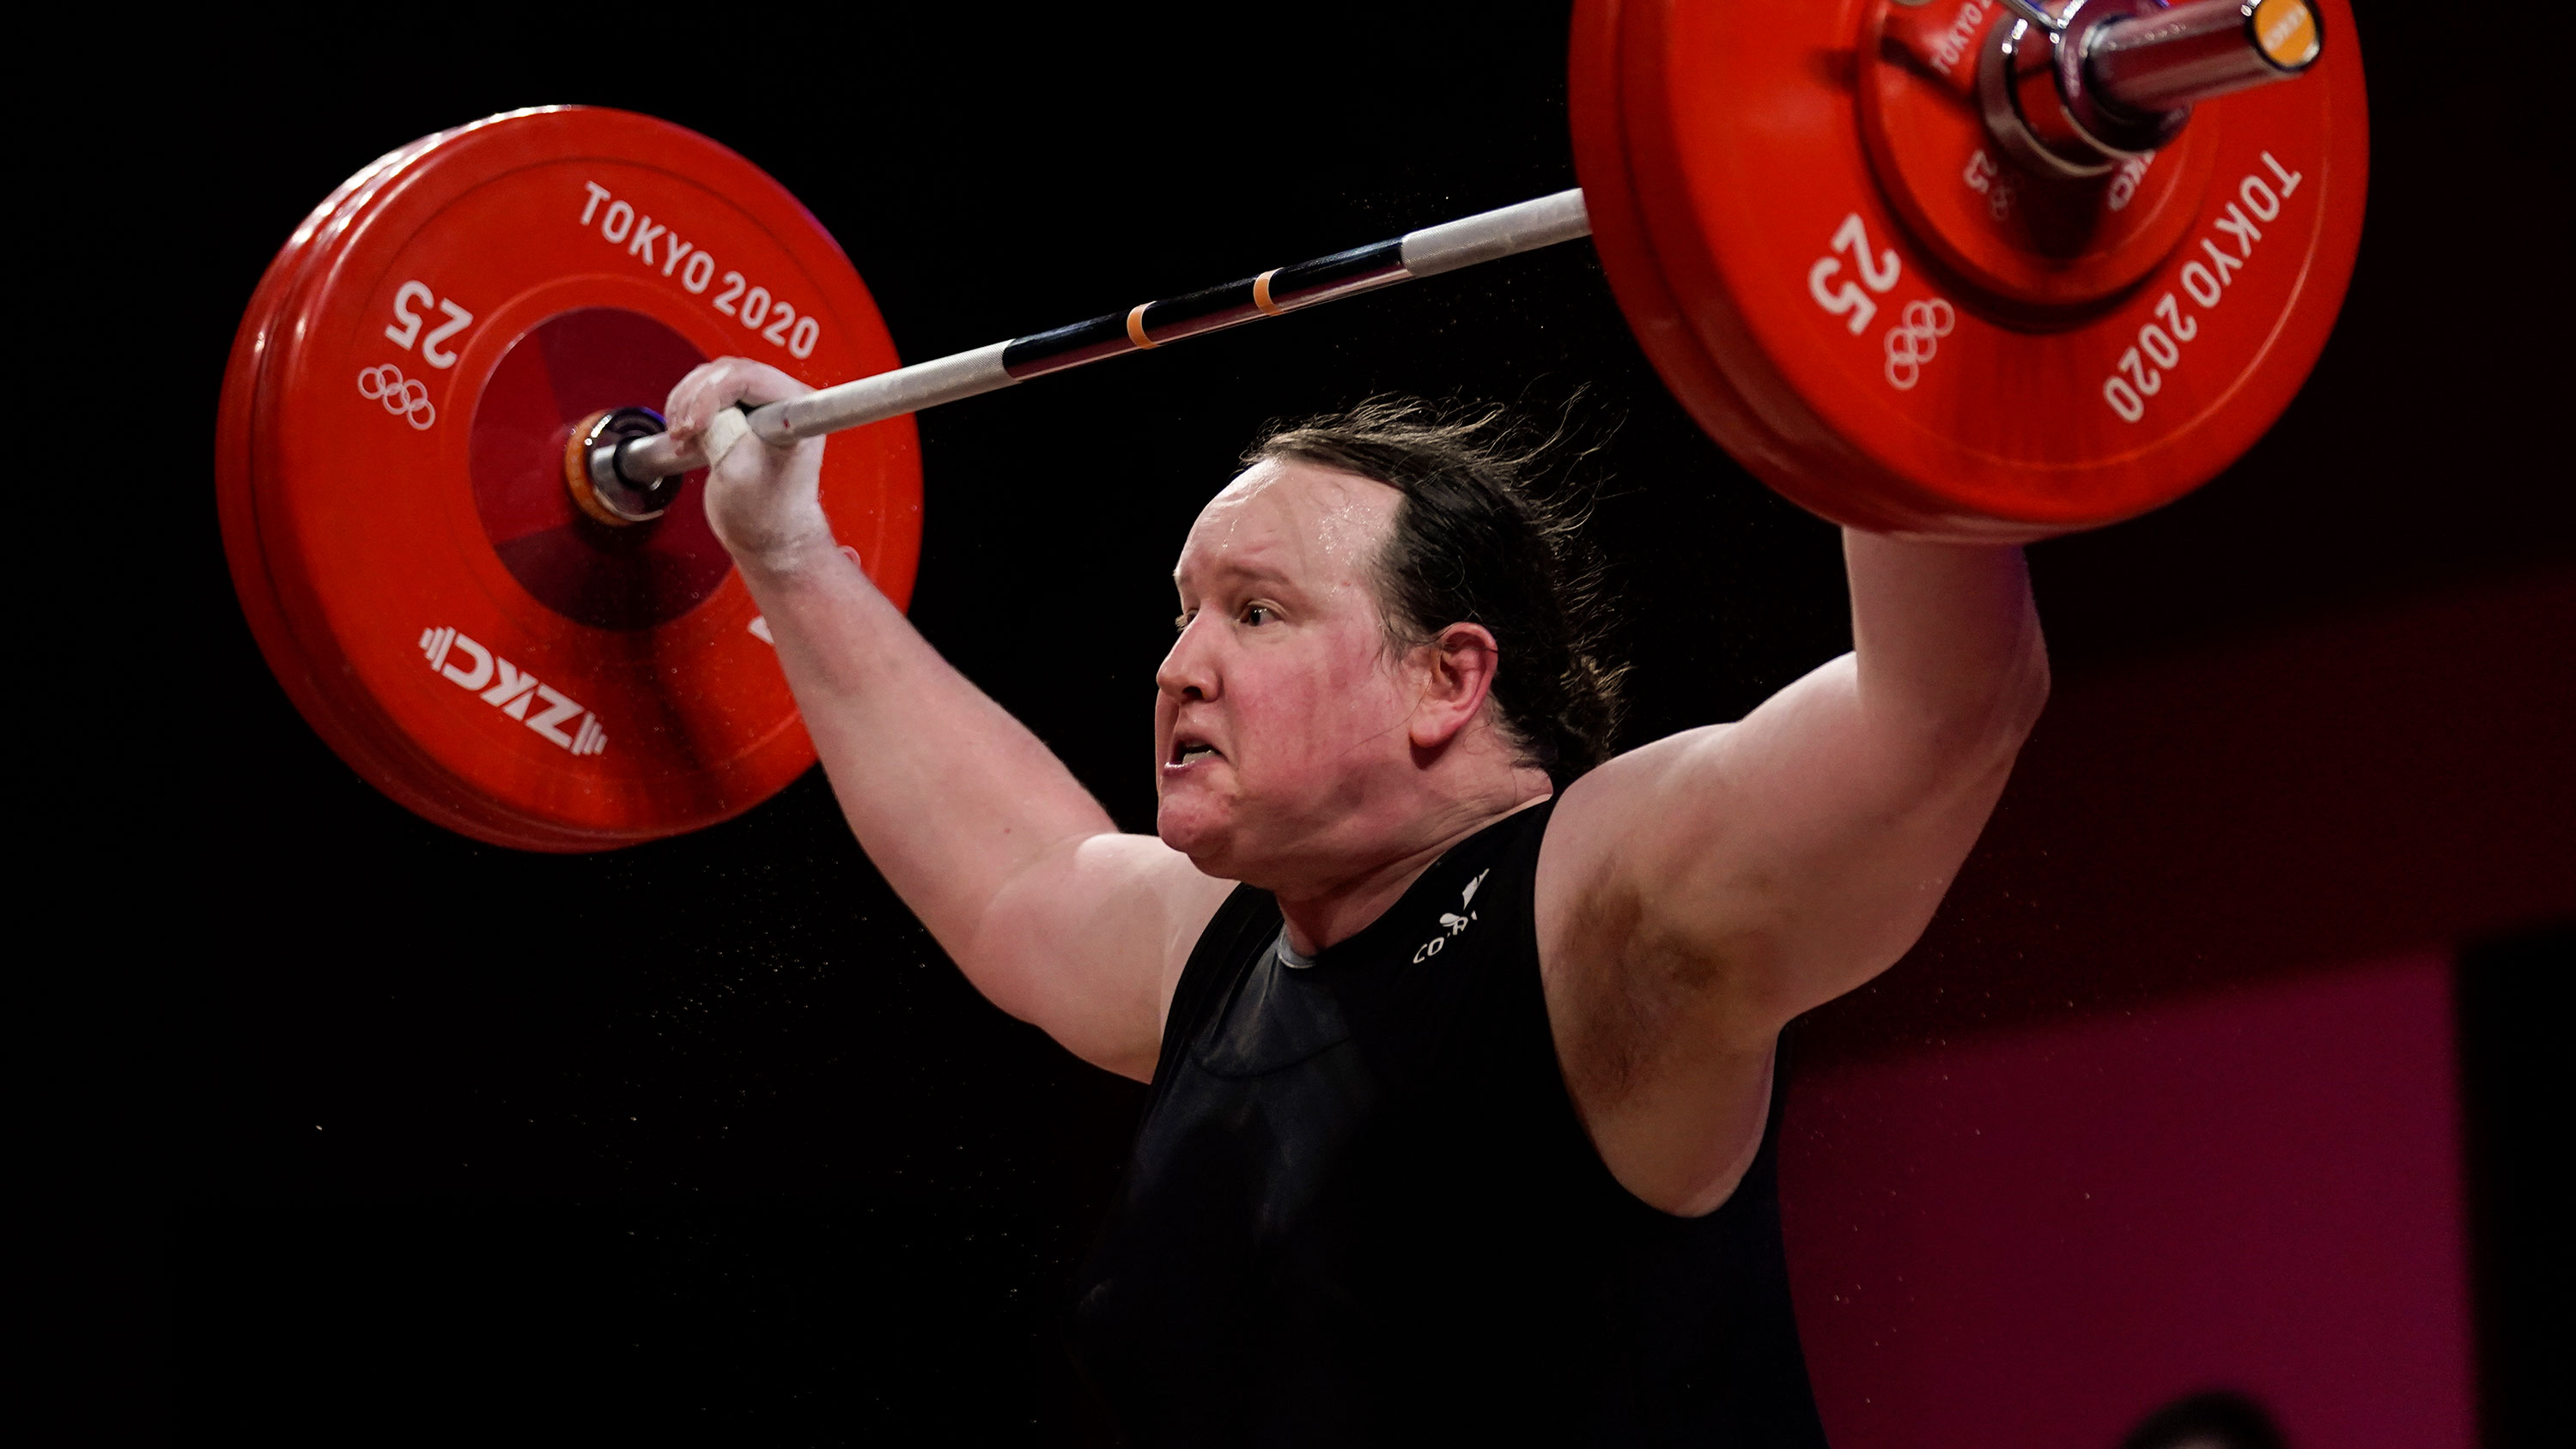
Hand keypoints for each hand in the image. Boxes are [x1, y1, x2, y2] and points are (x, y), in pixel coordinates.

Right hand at [665, 357, 832, 572]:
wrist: (770, 536)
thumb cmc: (768, 514)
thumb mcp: (737, 472)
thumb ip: (721, 431)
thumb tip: (702, 407)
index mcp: (798, 413)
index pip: (747, 377)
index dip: (712, 395)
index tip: (696, 426)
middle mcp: (786, 402)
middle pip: (728, 372)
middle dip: (695, 399)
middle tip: (682, 432)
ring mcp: (765, 406)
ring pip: (714, 379)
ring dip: (687, 403)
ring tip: (681, 437)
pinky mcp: (745, 413)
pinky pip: (709, 393)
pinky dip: (688, 409)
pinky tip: (684, 435)